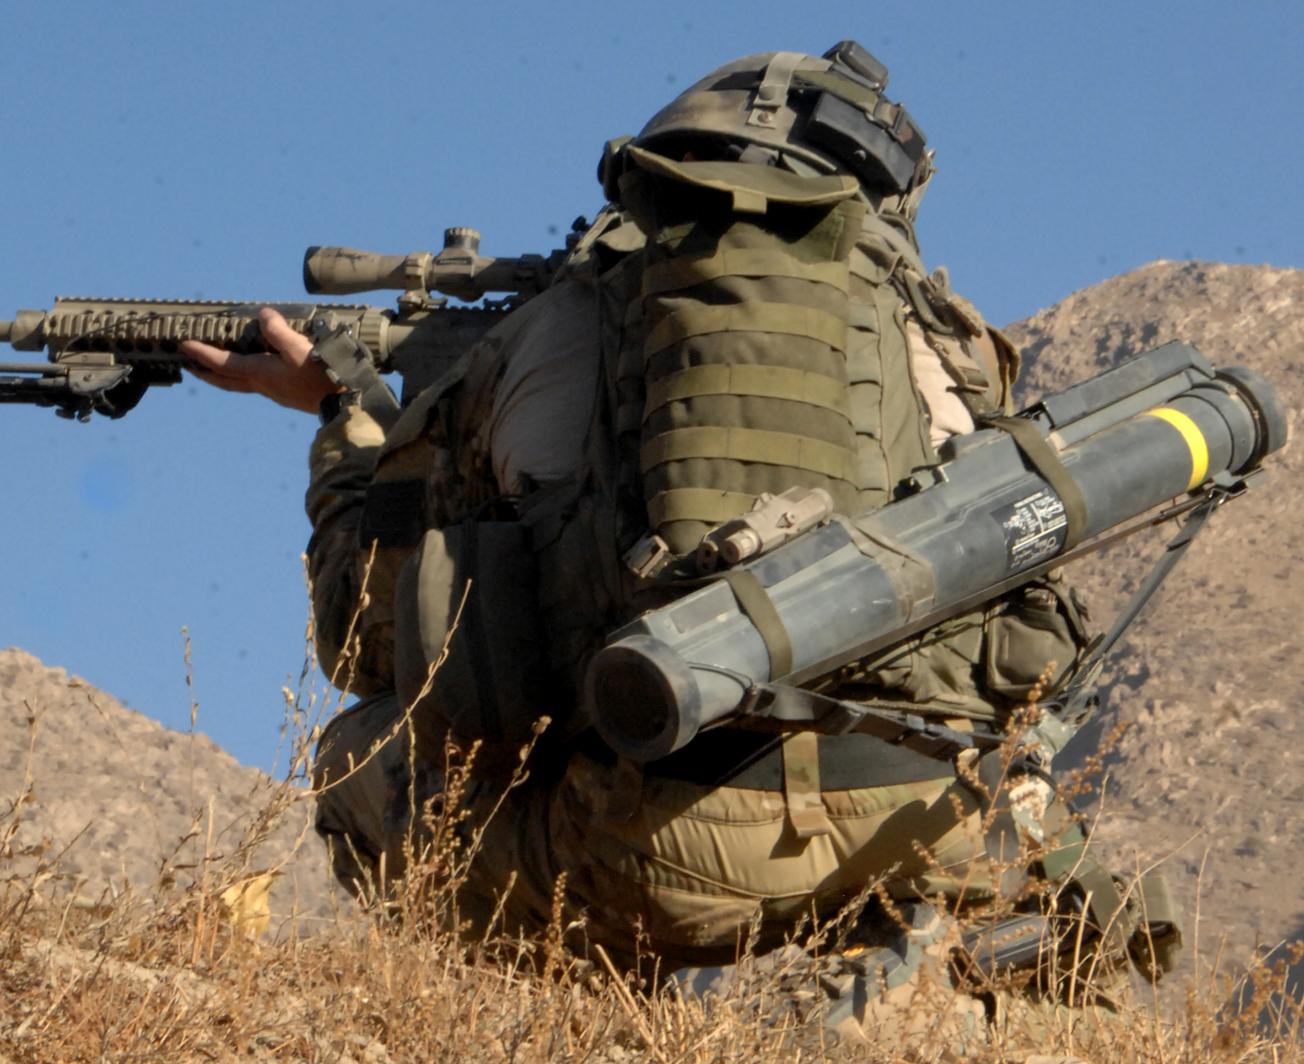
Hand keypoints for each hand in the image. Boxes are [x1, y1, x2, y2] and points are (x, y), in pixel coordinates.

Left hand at [180, 307, 341, 413]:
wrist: (342, 404)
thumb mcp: (298, 349)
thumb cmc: (321, 377)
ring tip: (214, 369)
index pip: (221, 362)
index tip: (183, 343)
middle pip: (224, 380)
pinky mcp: (285, 396)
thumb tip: (263, 315)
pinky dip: (241, 378)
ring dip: (221, 377)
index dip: (201, 352)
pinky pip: (253, 385)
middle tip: (190, 364)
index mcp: (258, 372)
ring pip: (237, 384)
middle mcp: (261, 385)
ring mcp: (273, 393)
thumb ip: (278, 330)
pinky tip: (253, 373)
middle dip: (205, 372)